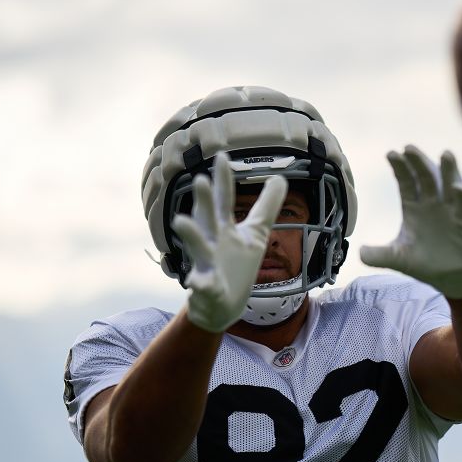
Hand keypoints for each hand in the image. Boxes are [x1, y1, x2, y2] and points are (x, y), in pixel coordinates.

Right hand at [172, 153, 287, 332]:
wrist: (222, 305)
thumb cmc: (236, 264)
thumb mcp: (256, 234)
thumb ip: (266, 206)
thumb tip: (280, 177)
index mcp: (224, 228)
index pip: (224, 201)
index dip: (223, 180)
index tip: (222, 156)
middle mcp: (212, 241)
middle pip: (207, 218)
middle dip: (203, 200)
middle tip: (199, 179)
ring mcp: (207, 264)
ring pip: (198, 248)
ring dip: (191, 234)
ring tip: (181, 221)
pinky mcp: (208, 289)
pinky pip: (204, 286)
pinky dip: (201, 284)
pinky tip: (197, 282)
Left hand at [360, 145, 461, 298]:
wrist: (455, 278)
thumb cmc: (428, 263)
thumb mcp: (400, 259)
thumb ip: (380, 256)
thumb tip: (359, 252)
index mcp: (415, 207)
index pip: (407, 182)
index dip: (400, 168)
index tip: (391, 154)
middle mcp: (434, 204)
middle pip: (426, 178)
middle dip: (418, 163)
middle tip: (409, 148)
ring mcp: (453, 211)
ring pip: (450, 185)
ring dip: (448, 171)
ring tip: (445, 154)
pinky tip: (458, 189)